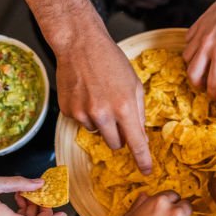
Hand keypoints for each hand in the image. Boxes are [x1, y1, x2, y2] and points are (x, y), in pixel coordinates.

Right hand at [54, 35, 151, 173]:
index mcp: (124, 107)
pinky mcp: (68, 111)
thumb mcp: (134, 84)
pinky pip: (81, 123)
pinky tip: (85, 94)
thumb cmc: (110, 61)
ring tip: (98, 96)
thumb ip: (138, 112)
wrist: (80, 44)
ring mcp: (83, 113)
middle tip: (116, 115)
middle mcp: (103, 114)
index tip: (147, 171)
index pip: (136, 143)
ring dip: (101, 122)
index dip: (143, 160)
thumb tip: (140, 136)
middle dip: (119, 136)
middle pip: (115, 144)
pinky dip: (85, 113)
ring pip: (97, 133)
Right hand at [184, 0, 215, 97]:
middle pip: (193, 74)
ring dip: (193, 67)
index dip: (213, 92)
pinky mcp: (198, 24)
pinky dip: (191, 49)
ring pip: (187, 58)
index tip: (214, 97)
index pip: (212, 82)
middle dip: (197, 84)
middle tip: (203, 87)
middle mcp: (207, 46)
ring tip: (201, 70)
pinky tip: (200, 51)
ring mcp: (200, 34)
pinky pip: (187, 42)